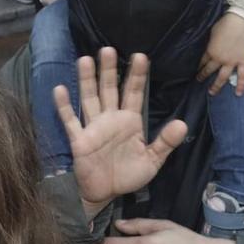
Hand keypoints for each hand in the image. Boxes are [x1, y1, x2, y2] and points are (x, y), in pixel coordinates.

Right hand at [54, 49, 188, 216]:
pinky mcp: (79, 139)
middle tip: (109, 49)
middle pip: (110, 90)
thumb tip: (183, 124)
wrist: (105, 194)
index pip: (134, 93)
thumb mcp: (153, 160)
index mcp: (130, 122)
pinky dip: (65, 106)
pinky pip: (71, 120)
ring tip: (85, 60)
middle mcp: (111, 119)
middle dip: (110, 70)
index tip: (141, 56)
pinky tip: (60, 89)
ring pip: (90, 99)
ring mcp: (94, 127)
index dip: (137, 75)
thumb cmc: (128, 175)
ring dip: (87, 80)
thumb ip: (166, 142)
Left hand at [198, 13, 243, 97]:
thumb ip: (212, 42)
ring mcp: (232, 62)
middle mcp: (219, 59)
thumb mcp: (213, 32)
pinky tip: (238, 94)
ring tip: (212, 92)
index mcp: (210, 51)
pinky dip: (241, 86)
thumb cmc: (226, 24)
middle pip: (209, 70)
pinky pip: (242, 77)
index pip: (203, 61)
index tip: (197, 69)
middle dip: (203, 76)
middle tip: (199, 80)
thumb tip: (212, 46)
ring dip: (216, 86)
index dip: (200, 65)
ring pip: (222, 77)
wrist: (242, 22)